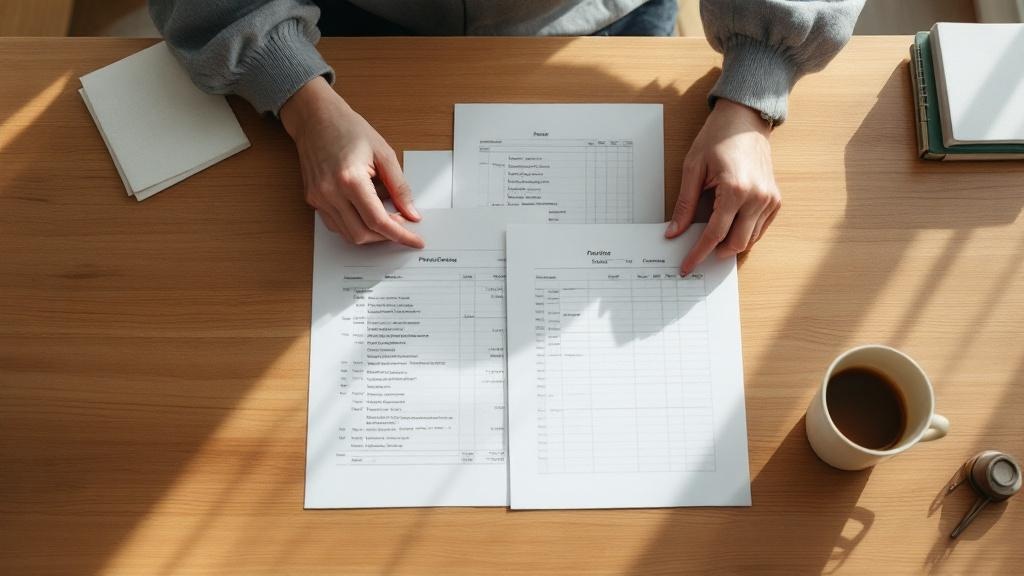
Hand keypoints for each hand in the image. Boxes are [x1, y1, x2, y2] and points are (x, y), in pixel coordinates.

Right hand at [280, 77, 422, 247]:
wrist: (315, 118)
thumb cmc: (348, 129)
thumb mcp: (384, 154)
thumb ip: (400, 187)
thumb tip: (412, 213)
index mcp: (350, 179)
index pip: (378, 221)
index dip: (400, 234)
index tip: (416, 240)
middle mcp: (330, 192)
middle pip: (362, 234)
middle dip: (386, 236)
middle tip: (403, 225)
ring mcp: (318, 198)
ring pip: (348, 234)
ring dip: (371, 233)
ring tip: (385, 213)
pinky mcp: (313, 200)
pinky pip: (336, 225)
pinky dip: (355, 224)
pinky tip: (366, 210)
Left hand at [665, 99, 780, 273]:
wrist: (745, 119)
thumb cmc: (718, 138)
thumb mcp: (693, 169)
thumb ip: (685, 204)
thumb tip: (674, 232)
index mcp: (735, 189)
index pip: (715, 234)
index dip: (698, 253)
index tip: (686, 267)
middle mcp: (757, 197)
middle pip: (736, 243)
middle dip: (715, 253)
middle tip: (697, 255)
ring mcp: (769, 199)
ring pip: (750, 239)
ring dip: (730, 245)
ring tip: (712, 243)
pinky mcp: (775, 199)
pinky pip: (760, 229)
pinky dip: (744, 235)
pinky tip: (729, 230)